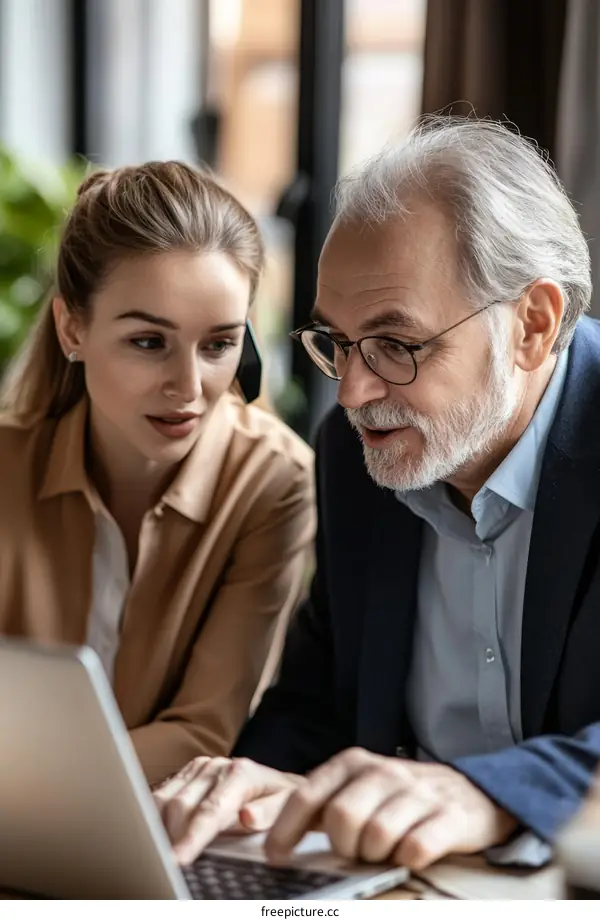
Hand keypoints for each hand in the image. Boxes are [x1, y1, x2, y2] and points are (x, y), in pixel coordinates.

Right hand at [152, 756, 302, 864]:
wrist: (280, 784)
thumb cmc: (284, 802)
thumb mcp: (287, 808)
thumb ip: (269, 812)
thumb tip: (248, 816)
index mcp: (241, 773)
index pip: (210, 811)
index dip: (191, 838)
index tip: (177, 859)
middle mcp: (217, 766)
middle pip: (181, 806)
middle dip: (172, 838)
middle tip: (168, 865)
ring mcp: (200, 768)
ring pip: (165, 799)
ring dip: (159, 827)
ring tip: (159, 852)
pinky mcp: (188, 773)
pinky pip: (162, 794)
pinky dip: (155, 816)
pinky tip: (158, 834)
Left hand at [265, 747, 517, 870]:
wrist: (473, 790)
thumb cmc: (403, 796)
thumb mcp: (360, 787)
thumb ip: (322, 804)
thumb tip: (272, 835)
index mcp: (353, 762)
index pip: (307, 794)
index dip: (285, 828)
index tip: (275, 856)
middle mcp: (383, 771)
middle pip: (341, 819)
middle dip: (343, 846)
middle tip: (357, 851)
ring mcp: (417, 792)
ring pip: (376, 837)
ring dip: (376, 855)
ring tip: (386, 851)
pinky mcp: (449, 816)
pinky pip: (415, 849)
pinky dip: (407, 859)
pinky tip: (411, 852)